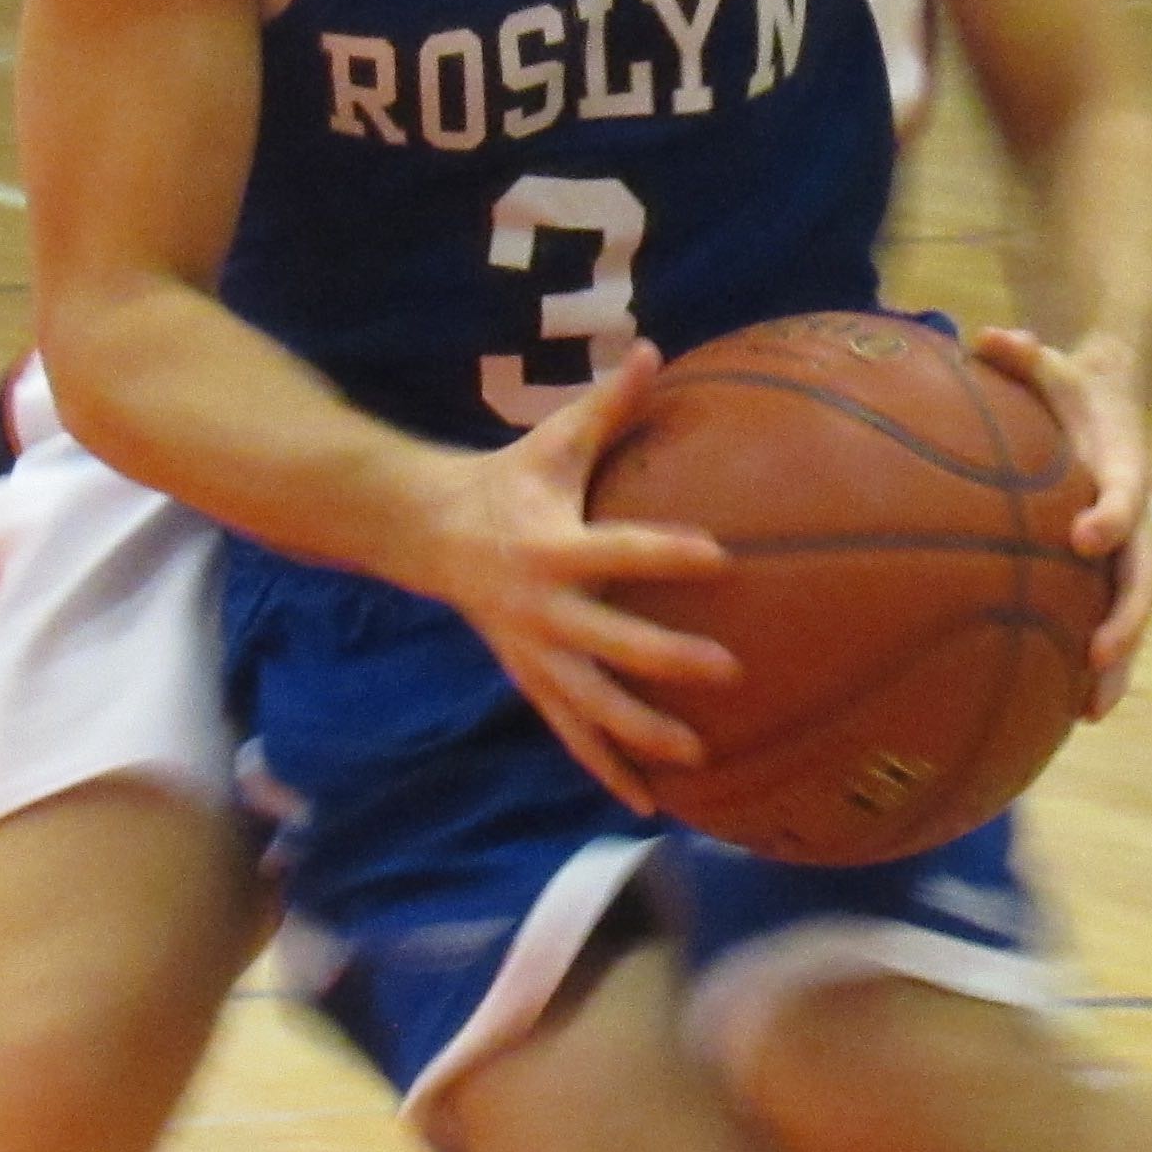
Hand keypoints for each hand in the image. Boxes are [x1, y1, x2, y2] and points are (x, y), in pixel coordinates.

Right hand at [395, 345, 734, 805]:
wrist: (423, 530)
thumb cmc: (507, 478)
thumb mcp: (551, 441)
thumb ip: (607, 405)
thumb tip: (651, 347)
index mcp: (551, 545)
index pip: (618, 550)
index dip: (666, 553)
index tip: (722, 556)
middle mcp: (541, 609)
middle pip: (607, 643)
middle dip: (663, 659)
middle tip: (727, 670)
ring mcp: (532, 652)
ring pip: (589, 704)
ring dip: (641, 732)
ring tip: (699, 754)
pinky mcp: (529, 678)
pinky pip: (571, 731)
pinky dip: (606, 767)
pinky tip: (648, 803)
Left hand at [972, 327, 1151, 717]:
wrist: (1114, 399)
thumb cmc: (1067, 385)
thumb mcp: (1048, 361)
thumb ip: (1022, 353)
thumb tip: (993, 337)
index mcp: (1122, 465)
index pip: (1125, 493)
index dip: (1112, 515)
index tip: (1086, 537)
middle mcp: (1133, 515)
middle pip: (1142, 575)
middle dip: (1125, 618)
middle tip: (1097, 654)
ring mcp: (1125, 550)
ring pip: (1131, 613)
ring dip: (1120, 662)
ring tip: (1092, 712)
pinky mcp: (1108, 570)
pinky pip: (1106, 620)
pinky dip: (1096, 665)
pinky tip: (1064, 710)